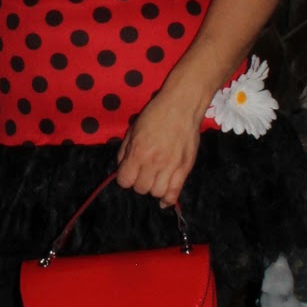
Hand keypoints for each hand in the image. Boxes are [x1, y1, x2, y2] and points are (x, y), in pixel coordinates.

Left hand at [115, 84, 204, 207]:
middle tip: (142, 173)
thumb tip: (121, 167)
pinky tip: (164, 200)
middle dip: (138, 183)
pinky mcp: (185, 168)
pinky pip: (175, 193)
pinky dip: (168, 200)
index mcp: (138, 152)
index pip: (125, 181)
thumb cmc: (155, 114)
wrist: (182, 106)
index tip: (128, 172)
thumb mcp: (133, 129)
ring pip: (156, 193)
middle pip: (140, 189)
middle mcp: (154, 163)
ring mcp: (171, 167)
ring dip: (152, 189)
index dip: (124, 178)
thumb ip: (125, 150)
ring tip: (154, 179)